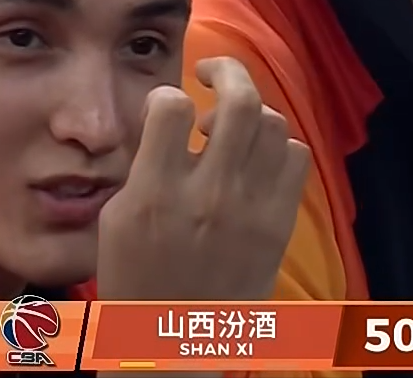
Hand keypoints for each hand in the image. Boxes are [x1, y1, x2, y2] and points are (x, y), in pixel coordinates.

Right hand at [97, 56, 311, 300]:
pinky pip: (296, 156)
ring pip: (272, 123)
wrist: (177, 340)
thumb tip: (165, 116)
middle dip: (225, 71)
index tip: (163, 109)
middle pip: (240, 101)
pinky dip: (277, 145)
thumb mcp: (116, 219)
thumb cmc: (136, 278)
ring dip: (249, 113)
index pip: (171, 106)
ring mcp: (253, 209)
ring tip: (228, 128)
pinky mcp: (281, 222)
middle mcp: (211, 195)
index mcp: (157, 194)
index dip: (166, 96)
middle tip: (211, 75)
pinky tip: (254, 159)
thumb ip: (144, 164)